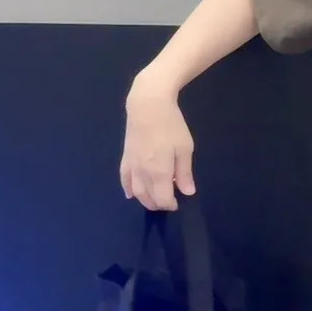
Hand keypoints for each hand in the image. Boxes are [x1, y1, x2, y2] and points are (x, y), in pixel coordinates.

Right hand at [120, 75, 195, 210]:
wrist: (148, 106)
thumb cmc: (171, 125)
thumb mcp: (184, 148)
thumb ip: (184, 173)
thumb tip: (187, 193)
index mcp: (159, 172)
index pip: (162, 199)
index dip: (170, 204)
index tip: (178, 203)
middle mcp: (142, 173)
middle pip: (148, 197)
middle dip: (158, 204)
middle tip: (168, 201)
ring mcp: (131, 165)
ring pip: (135, 191)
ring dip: (144, 199)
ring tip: (154, 199)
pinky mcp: (125, 157)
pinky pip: (124, 179)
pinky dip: (128, 189)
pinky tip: (131, 194)